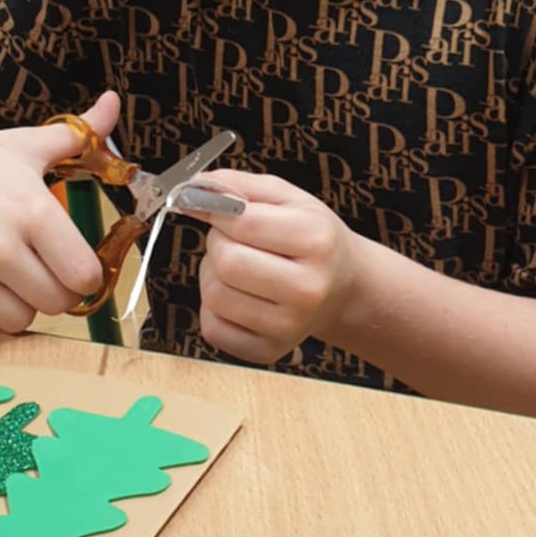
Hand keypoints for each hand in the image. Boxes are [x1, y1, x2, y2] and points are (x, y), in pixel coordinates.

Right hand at [0, 92, 119, 334]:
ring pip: (20, 321)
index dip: (86, 273)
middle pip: (58, 304)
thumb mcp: (25, 145)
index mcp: (31, 211)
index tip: (75, 263)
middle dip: (55, 290)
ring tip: (8, 276)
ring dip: (20, 305)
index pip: (84, 274)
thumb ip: (80, 134)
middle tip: (41, 268)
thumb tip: (113, 103)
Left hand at [193, 171, 358, 365]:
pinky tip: (238, 296)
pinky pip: (212, 328)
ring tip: (238, 267)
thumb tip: (194, 189)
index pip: (243, 223)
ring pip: (214, 295)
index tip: (216, 209)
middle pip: (227, 263)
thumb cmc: (310, 239)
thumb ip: (239, 186)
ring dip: (213, 275)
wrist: (341, 287)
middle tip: (233, 240)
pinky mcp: (268, 351)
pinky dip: (213, 308)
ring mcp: (289, 326)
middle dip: (218, 244)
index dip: (218, 211)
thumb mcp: (287, 199)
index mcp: (317, 241)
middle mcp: (308, 289)